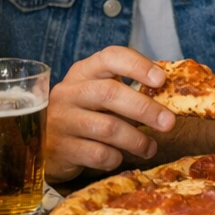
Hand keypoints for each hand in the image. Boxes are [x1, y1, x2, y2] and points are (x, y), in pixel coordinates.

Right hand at [44, 47, 175, 179]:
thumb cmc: (85, 114)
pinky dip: (116, 157)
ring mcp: (62, 120)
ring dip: (136, 139)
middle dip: (145, 108)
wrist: (44, 144)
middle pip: (110, 93)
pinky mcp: (62, 149)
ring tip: (150, 147)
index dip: (137, 66)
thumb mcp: (100, 95)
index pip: (110, 57)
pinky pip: (98, 154)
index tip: (161, 80)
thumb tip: (170, 95)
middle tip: (169, 122)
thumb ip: (127, 90)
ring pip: (107, 127)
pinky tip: (119, 157)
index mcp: (83, 72)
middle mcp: (69, 92)